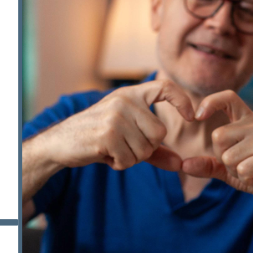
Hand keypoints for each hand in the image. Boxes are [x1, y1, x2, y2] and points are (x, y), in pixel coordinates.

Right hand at [39, 78, 195, 171]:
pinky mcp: (107, 135)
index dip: (182, 101)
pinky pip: (129, 160)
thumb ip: (155, 149)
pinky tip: (105, 154)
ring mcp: (115, 117)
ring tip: (112, 149)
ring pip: (145, 149)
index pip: (165, 87)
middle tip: (124, 146)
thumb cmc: (96, 137)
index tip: (192, 116)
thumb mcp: (127, 137)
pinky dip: (119, 164)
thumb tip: (180, 164)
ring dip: (131, 158)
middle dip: (146, 149)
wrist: (60, 142)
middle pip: (159, 133)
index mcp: (130, 94)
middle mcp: (124, 101)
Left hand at [180, 90, 252, 210]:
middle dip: (222, 157)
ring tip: (251, 171)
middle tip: (241, 164)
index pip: (228, 97)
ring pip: (228, 156)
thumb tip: (184, 165)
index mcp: (246, 121)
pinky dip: (245, 178)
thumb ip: (207, 165)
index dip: (210, 101)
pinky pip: (241, 169)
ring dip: (235, 171)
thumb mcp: (227, 169)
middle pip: (218, 136)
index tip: (197, 116)